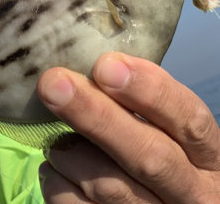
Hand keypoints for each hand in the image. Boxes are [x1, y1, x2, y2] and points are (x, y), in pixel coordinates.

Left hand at [36, 52, 219, 202]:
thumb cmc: (157, 160)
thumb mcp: (168, 136)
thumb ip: (141, 109)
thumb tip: (94, 67)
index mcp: (207, 157)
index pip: (189, 120)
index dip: (149, 91)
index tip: (106, 65)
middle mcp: (191, 193)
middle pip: (147, 156)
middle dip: (96, 116)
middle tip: (52, 84)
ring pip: (109, 185)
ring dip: (70, 154)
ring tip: (56, 141)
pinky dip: (57, 182)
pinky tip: (55, 168)